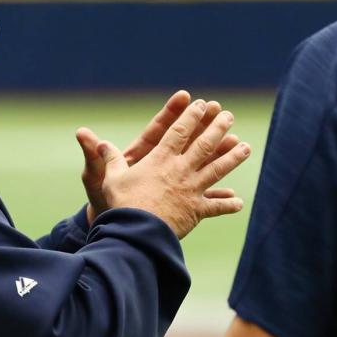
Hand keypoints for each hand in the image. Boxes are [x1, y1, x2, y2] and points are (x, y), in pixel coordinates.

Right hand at [77, 98, 250, 238]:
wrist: (135, 232)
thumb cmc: (121, 203)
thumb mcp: (108, 177)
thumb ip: (106, 157)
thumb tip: (91, 138)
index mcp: (159, 159)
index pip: (177, 132)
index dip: (190, 117)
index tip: (201, 104)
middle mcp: (179, 170)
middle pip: (203, 145)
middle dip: (217, 128)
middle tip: (228, 115)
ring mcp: (191, 190)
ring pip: (216, 169)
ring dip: (232, 157)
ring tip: (245, 146)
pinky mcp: (195, 211)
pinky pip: (214, 207)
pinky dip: (226, 205)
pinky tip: (238, 202)